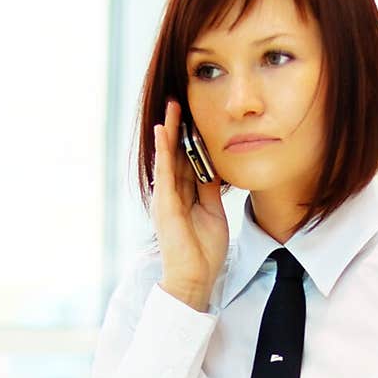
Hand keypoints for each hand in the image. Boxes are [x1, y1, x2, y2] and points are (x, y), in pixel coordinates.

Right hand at [152, 97, 228, 298]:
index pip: (187, 161)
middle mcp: (172, 194)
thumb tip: (213, 168)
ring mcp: (166, 198)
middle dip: (179, 128)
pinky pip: (165, 172)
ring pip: (168, 157)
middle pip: (177, 154)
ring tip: (172, 106)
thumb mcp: (213, 213)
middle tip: (180, 100)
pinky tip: (164, 131)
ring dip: (170, 131)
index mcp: (185, 196)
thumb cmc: (204, 252)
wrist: (196, 277)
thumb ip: (210, 190)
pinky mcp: (165, 204)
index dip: (191, 138)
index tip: (195, 116)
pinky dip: (164, 150)